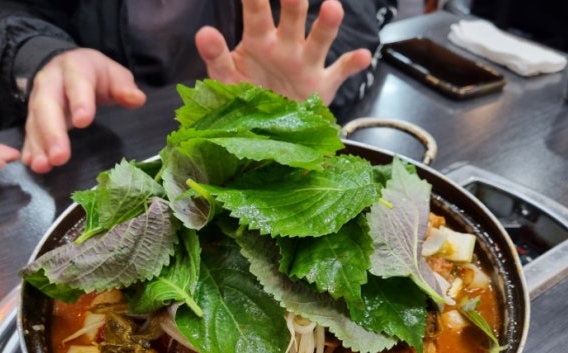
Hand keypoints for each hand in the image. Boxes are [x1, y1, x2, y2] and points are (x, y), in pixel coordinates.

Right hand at [22, 48, 146, 173]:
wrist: (67, 64)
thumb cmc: (96, 75)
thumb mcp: (113, 74)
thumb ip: (124, 87)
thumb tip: (137, 98)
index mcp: (75, 67)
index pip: (77, 82)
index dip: (80, 101)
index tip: (84, 121)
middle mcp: (51, 82)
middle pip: (48, 105)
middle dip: (53, 132)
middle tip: (60, 156)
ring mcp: (38, 98)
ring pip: (35, 121)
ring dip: (39, 145)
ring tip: (43, 165)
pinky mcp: (33, 115)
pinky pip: (30, 131)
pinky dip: (31, 148)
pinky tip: (33, 163)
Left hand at [195, 0, 371, 104]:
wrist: (269, 126)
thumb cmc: (246, 93)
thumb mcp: (226, 77)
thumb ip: (216, 56)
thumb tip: (203, 32)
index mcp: (259, 39)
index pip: (256, 11)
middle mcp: (286, 45)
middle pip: (292, 18)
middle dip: (293, 1)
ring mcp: (307, 63)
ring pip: (319, 40)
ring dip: (327, 25)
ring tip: (332, 7)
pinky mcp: (323, 85)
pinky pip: (340, 72)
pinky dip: (352, 65)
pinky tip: (364, 56)